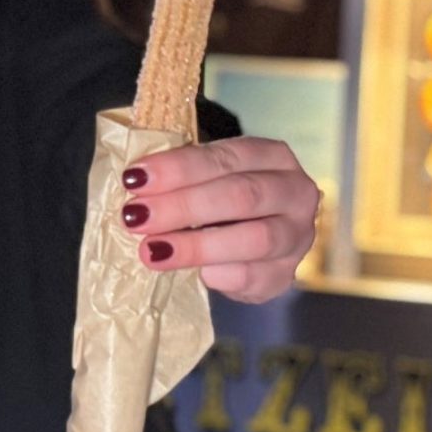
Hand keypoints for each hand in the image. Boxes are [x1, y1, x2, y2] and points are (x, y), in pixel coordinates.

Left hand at [117, 137, 318, 303]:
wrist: (248, 243)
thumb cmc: (220, 199)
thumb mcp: (206, 178)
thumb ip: (181, 178)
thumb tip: (135, 185)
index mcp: (272, 156)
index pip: (226, 156)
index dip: (179, 167)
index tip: (135, 179)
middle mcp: (294, 192)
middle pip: (242, 195)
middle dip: (183, 206)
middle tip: (136, 218)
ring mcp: (296, 236)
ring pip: (254, 238)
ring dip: (196, 245)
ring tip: (151, 251)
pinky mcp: (285, 275)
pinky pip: (254, 276)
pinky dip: (219, 275)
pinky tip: (194, 274)